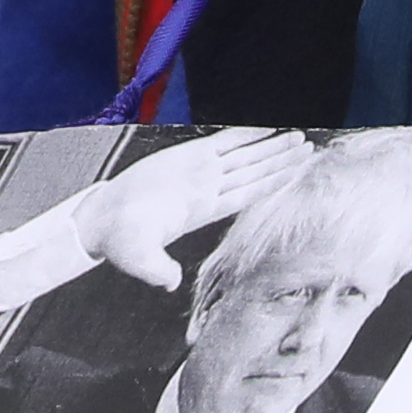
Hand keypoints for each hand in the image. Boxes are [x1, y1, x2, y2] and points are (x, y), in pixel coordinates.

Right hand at [69, 127, 307, 288]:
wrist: (103, 220)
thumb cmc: (122, 240)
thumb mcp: (140, 259)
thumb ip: (158, 270)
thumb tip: (171, 284)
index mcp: (204, 211)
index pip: (249, 194)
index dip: (274, 183)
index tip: (296, 175)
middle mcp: (209, 190)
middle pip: (254, 173)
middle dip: (281, 161)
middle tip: (308, 149)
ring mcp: (199, 172)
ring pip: (243, 156)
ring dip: (270, 147)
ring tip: (297, 138)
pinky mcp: (184, 156)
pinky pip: (219, 141)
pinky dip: (242, 133)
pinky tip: (262, 128)